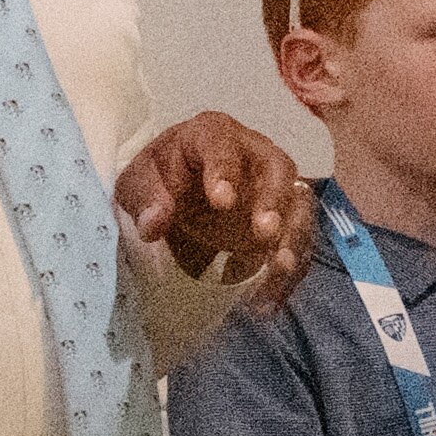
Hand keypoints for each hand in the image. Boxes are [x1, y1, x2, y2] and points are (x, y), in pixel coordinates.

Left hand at [118, 113, 309, 297]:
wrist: (179, 190)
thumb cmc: (160, 177)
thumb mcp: (137, 182)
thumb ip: (145, 197)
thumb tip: (156, 224)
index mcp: (213, 134)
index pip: (223, 145)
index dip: (225, 170)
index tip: (222, 202)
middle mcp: (255, 153)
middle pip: (278, 168)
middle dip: (274, 201)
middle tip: (264, 234)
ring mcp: (275, 186)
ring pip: (299, 204)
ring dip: (294, 237)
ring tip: (279, 269)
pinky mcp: (285, 219)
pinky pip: (298, 241)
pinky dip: (289, 272)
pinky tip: (267, 301)